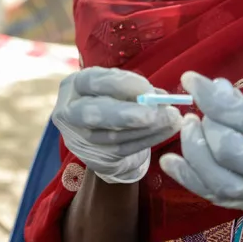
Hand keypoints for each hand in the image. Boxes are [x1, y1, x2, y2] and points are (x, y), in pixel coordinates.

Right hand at [52, 67, 181, 183]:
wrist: (102, 131)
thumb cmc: (113, 98)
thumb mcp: (118, 87)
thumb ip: (134, 88)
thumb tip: (159, 96)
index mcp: (74, 86)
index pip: (91, 81)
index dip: (120, 85)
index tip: (147, 88)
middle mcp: (70, 113)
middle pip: (93, 114)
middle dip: (124, 115)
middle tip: (151, 114)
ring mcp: (81, 139)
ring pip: (113, 136)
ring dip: (147, 128)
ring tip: (172, 119)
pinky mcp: (96, 159)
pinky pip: (124, 150)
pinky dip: (149, 139)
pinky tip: (167, 130)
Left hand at [160, 72, 242, 241]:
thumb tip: (218, 91)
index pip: (240, 114)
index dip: (209, 94)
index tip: (190, 78)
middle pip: (224, 148)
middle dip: (204, 124)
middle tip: (199, 109)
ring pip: (213, 177)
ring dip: (192, 150)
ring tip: (187, 127)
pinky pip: (213, 195)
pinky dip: (188, 178)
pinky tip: (171, 161)